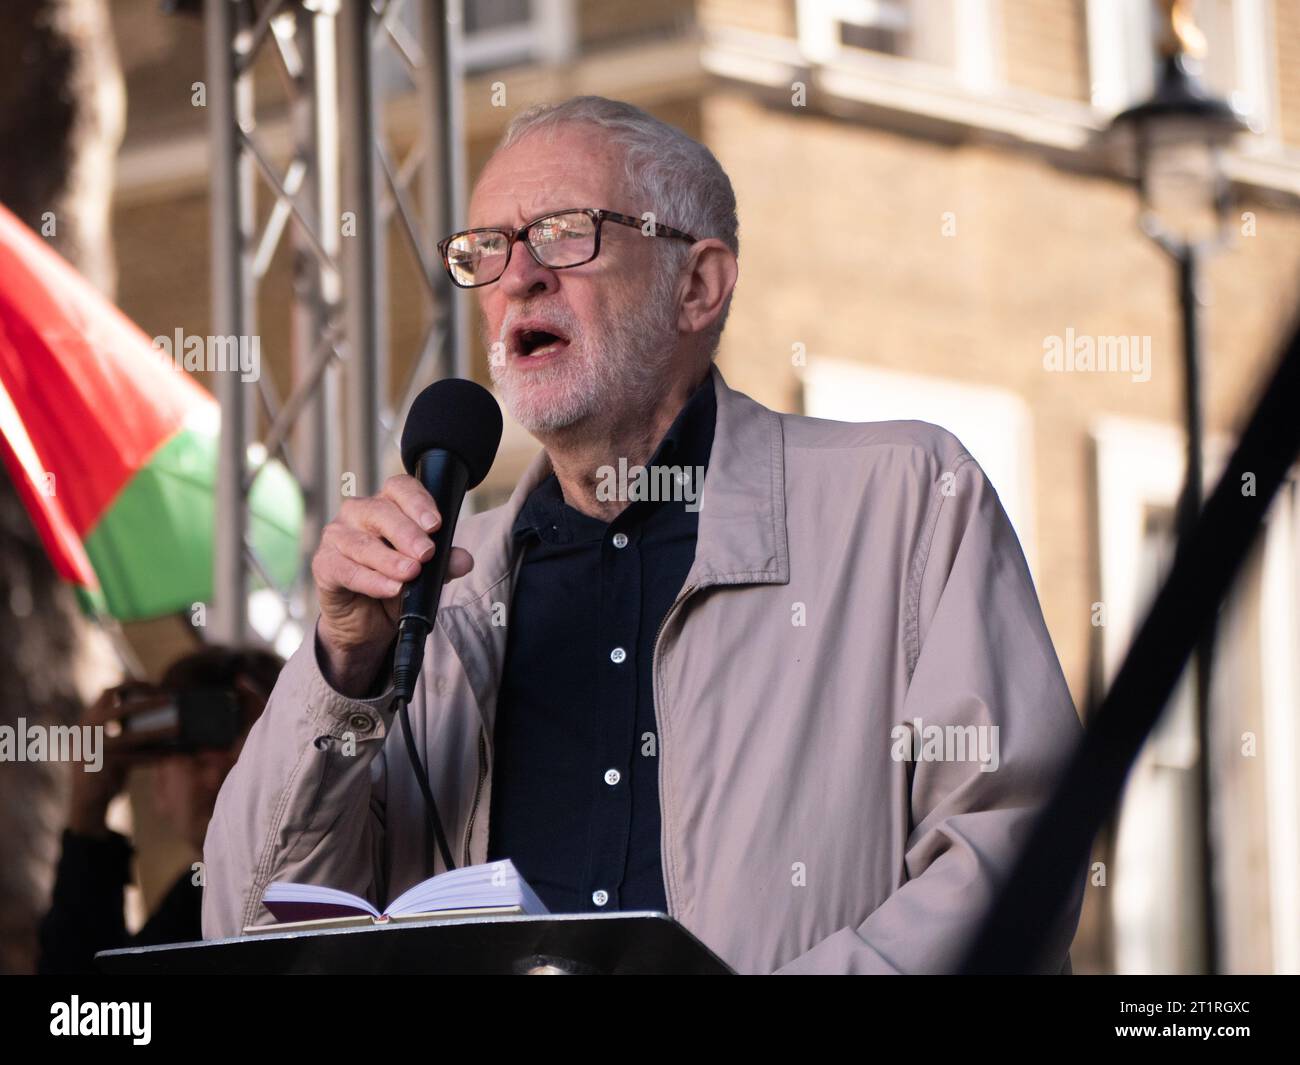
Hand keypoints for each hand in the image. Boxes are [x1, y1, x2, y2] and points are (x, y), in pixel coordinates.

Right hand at [67, 683, 169, 837]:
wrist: (87, 801)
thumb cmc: (104, 766)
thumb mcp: (105, 740)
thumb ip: (120, 723)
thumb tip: (155, 705)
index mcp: (88, 719)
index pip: (109, 692)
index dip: (132, 685)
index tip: (153, 684)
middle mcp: (88, 731)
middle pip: (122, 709)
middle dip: (149, 703)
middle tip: (171, 699)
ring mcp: (94, 749)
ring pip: (131, 736)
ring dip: (158, 731)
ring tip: (179, 728)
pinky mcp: (104, 767)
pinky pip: (136, 759)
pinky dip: (155, 756)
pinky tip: (172, 754)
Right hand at [311, 474, 473, 695]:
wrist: (366, 623)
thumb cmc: (395, 585)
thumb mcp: (425, 575)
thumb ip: (443, 564)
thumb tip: (464, 560)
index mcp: (387, 505)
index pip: (400, 488)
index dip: (418, 502)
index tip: (436, 525)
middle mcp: (358, 514)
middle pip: (380, 511)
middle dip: (407, 533)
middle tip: (426, 553)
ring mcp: (337, 537)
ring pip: (362, 543)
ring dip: (389, 559)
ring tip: (411, 573)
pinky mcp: (324, 565)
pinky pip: (346, 569)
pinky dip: (370, 580)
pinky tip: (390, 588)